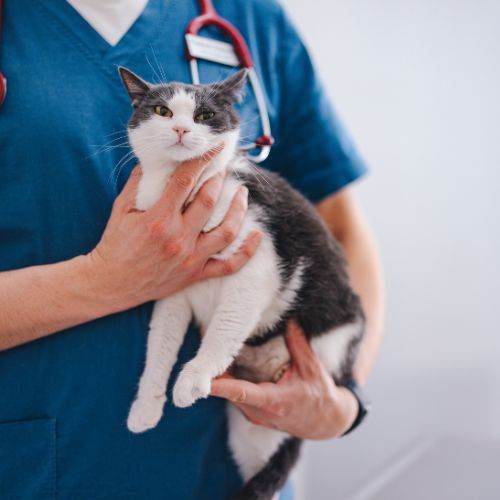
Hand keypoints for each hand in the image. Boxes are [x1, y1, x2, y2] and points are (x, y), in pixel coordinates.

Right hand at [83, 151, 261, 311]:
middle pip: (209, 201)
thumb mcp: (121, 209)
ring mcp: (190, 258)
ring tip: (243, 194)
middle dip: (220, 179)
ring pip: (226, 231)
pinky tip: (257, 235)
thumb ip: (139, 183)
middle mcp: (178, 238)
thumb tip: (154, 161)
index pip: (185, 180)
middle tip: (225, 168)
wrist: (110, 283)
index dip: (202, 160)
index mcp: (158, 219)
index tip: (214, 148)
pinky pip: (229, 266)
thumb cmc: (114, 244)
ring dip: (239, 209)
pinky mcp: (195, 275)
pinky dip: (246, 251)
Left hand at [211, 322, 359, 439]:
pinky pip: (234, 395)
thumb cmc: (319, 396)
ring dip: (219, 373)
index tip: (203, 379)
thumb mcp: (313, 369)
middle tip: (203, 338)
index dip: (221, 386)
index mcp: (274, 402)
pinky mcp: (252, 413)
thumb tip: (290, 321)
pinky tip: (224, 361)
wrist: (324, 423)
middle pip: (229, 389)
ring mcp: (254, 415)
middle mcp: (259, 412)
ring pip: (229, 393)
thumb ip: (299, 344)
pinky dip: (228, 380)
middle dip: (214, 367)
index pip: (242, 393)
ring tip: (210, 344)